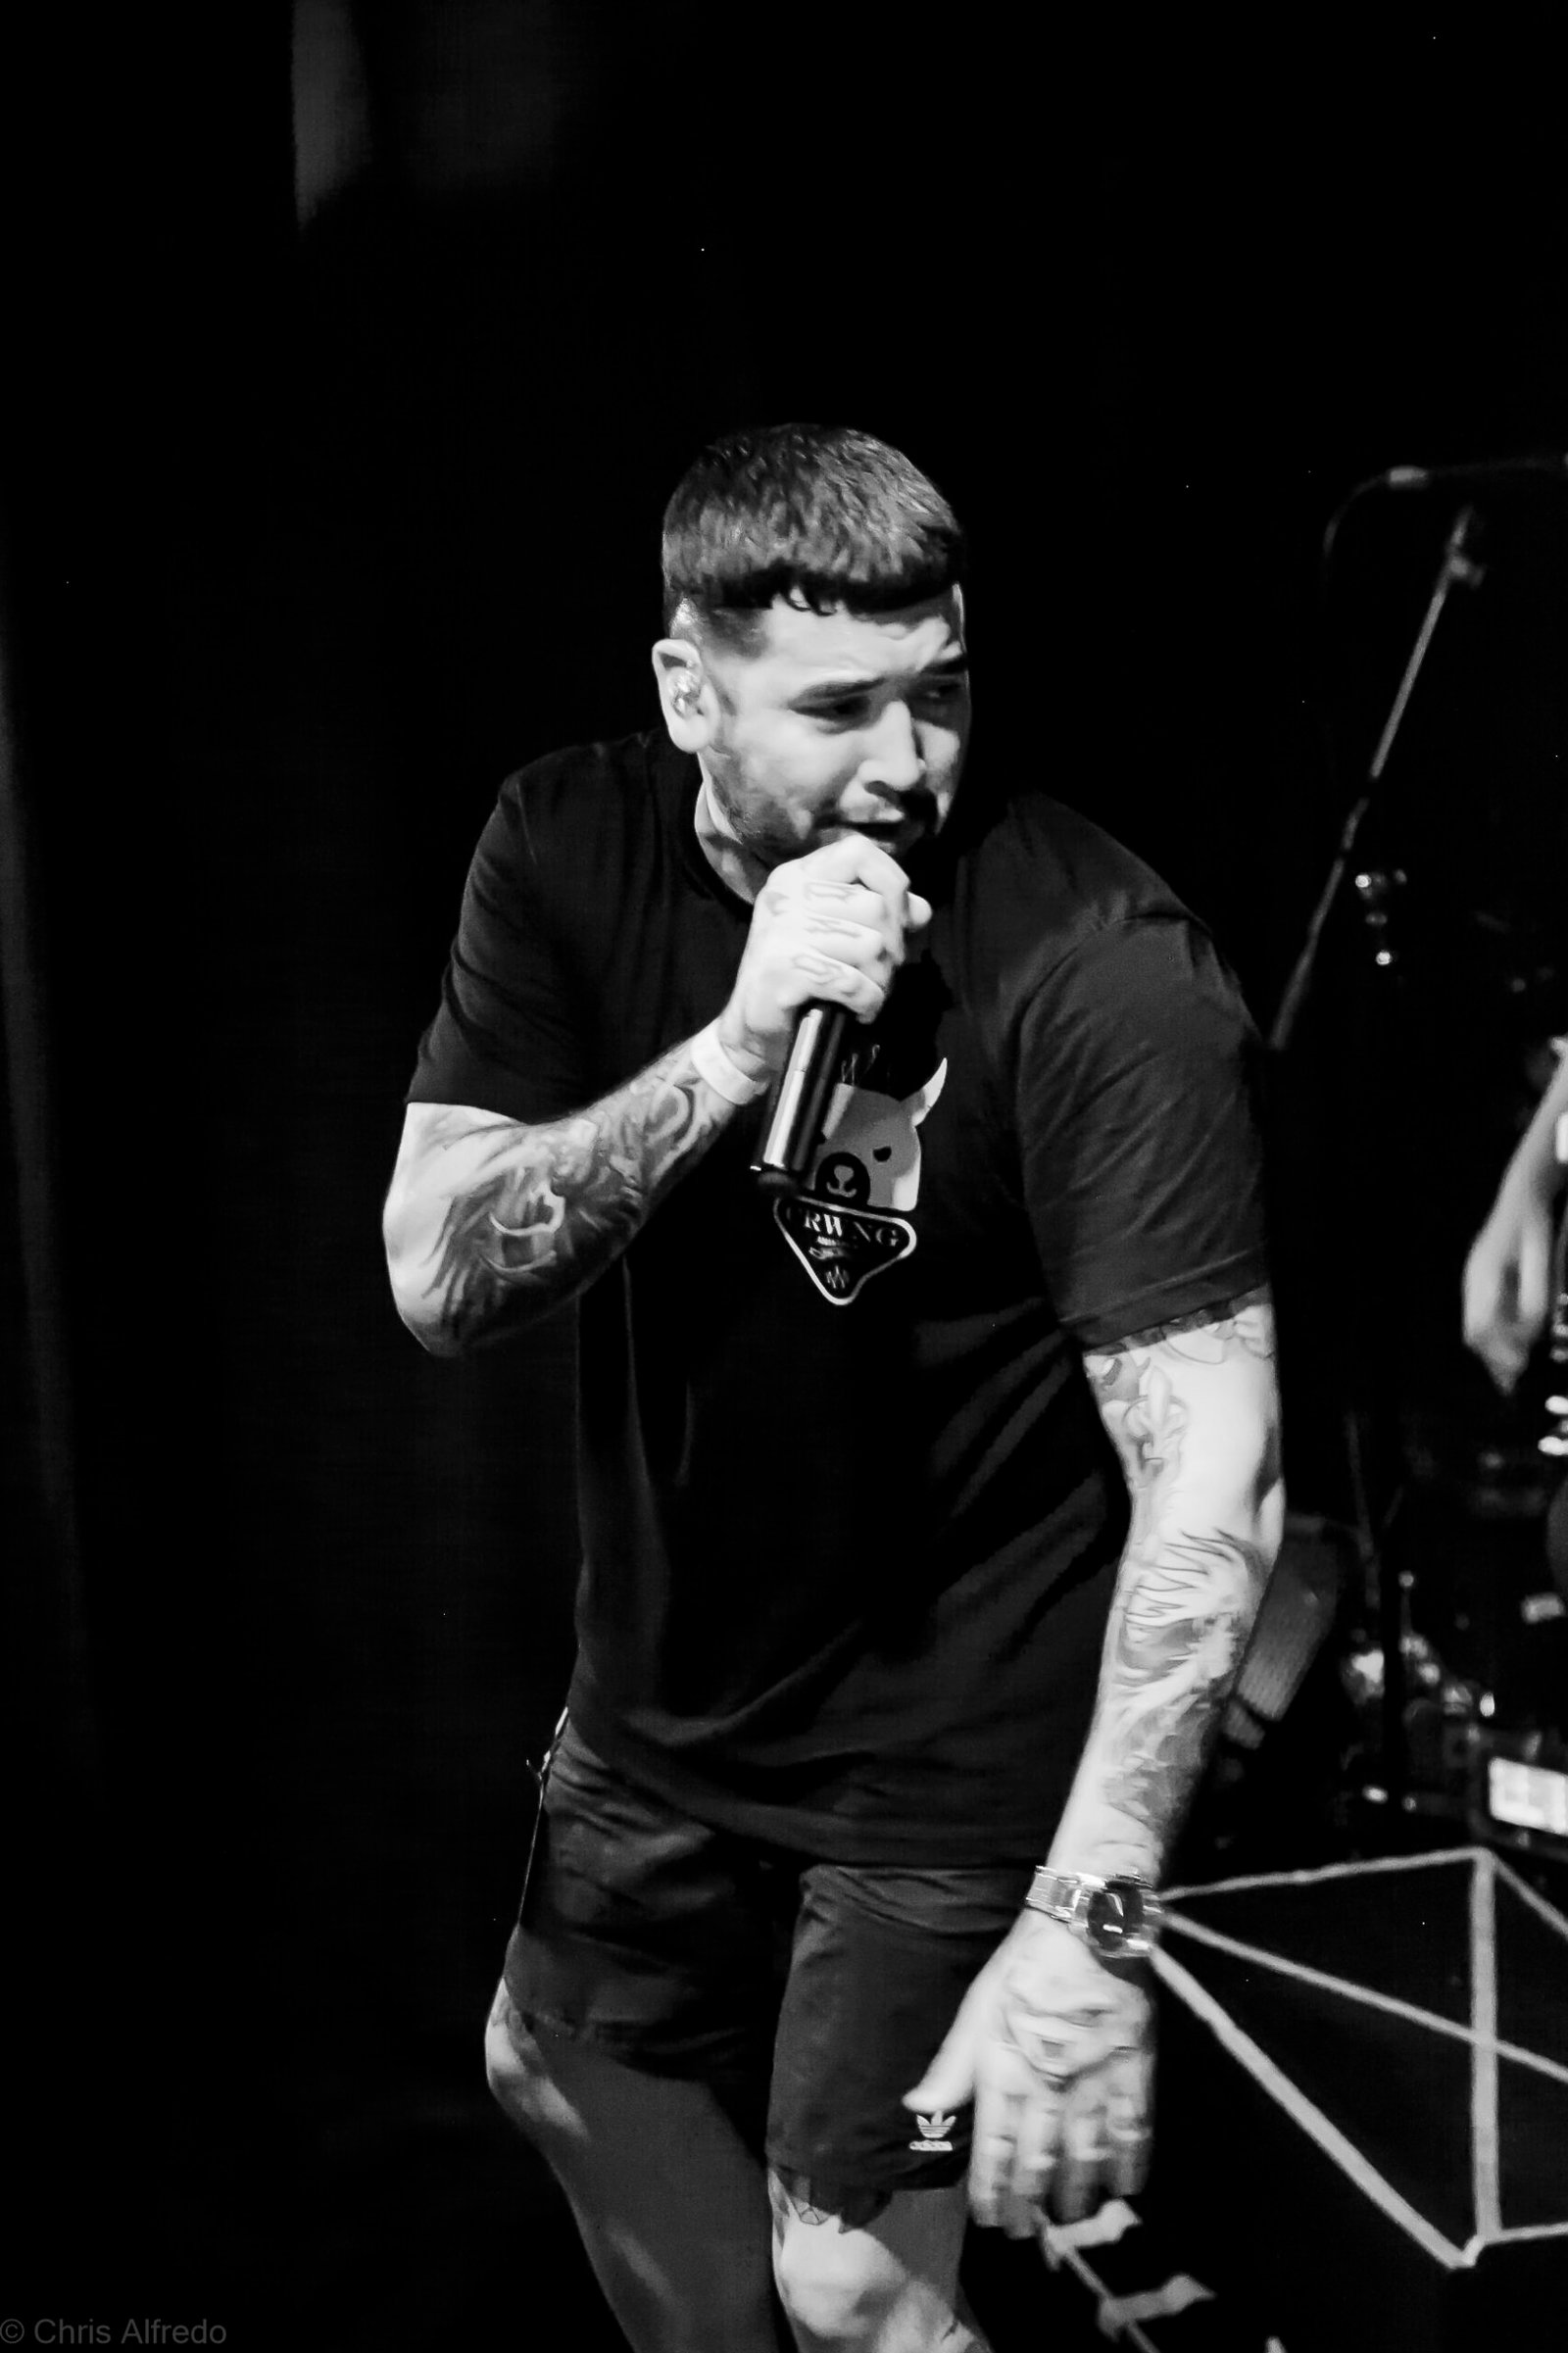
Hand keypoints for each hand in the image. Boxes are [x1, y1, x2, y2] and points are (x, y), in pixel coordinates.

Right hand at [716, 836, 931, 1080]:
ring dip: (881, 979)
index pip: (858, 852)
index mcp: (799, 876)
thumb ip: (880, 915)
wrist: (753, 1030)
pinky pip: (852, 981)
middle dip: (893, 948)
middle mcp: (787, 895)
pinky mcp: (782, 970)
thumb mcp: (839, 935)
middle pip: (876, 906)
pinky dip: (867, 1002)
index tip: (896, 919)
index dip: (892, 883)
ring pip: (870, 945)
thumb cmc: (801, 978)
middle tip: (879, 972)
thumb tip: (921, 909)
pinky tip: (858, 1010)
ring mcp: (782, 931)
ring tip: (867, 993)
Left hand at [904, 1908, 1152, 2237]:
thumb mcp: (976, 2012)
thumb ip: (952, 2068)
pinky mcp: (1133, 2074)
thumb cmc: (1023, 1970)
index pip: (996, 2150)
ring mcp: (1094, 2085)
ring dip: (1077, 2195)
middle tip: (1025, 2233)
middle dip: (1031, 2204)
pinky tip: (1125, 2187)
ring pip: (1086, 2157)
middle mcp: (1049, 2089)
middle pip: (1040, 2163)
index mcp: (1006, 2073)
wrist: (1086, 1931)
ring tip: (1069, 2218)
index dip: (993, 2191)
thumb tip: (916, 2107)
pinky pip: (1133, 2132)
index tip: (991, 2219)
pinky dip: (1130, 2165)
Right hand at [1463, 1173, 1556, 1392]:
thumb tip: (1531, 1334)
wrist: (1523, 1193)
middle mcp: (1472, 1282)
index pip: (1479, 1327)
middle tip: (1512, 1387)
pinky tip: (1512, 1350)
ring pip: (1475, 1327)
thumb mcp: (1541, 1259)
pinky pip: (1482, 1318)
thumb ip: (1534, 1297)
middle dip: (1492, 1360)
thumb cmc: (1534, 1225)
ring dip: (1493, 1353)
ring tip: (1511, 1378)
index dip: (1498, 1353)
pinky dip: (1495, 1339)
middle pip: (1473, 1332)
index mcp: (1482, 1277)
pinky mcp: (1483, 1283)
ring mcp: (1475, 1282)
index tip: (1518, 1371)